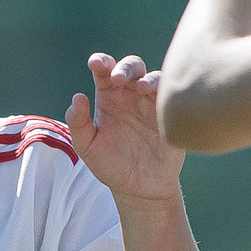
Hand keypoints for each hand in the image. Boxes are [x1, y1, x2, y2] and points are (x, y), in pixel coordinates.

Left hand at [66, 53, 185, 208]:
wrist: (139, 189)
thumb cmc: (111, 165)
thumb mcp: (88, 147)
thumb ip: (79, 123)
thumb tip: (78, 97)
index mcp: (109, 96)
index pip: (104, 71)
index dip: (101, 62)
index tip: (96, 64)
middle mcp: (131, 95)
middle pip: (132, 67)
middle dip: (126, 67)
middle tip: (118, 78)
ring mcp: (152, 104)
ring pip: (155, 78)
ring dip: (149, 78)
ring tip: (142, 88)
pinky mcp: (170, 116)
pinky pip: (173, 97)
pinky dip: (168, 92)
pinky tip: (161, 100)